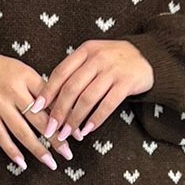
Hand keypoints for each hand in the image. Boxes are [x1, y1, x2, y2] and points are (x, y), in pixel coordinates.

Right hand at [0, 49, 70, 168]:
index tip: (77, 133)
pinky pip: (1, 136)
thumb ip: (39, 89)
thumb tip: (62, 111)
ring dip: (37, 149)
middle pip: (39, 118)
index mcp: (27, 76)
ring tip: (50, 162)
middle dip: (55, 138)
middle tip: (68, 153)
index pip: (51, 100)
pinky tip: (22, 162)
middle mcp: (13, 90)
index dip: (65, 117)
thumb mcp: (22, 71)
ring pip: (22, 131)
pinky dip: (12, 151)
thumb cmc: (0, 69)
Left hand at [31, 39, 154, 141]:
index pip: (60, 72)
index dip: (47, 92)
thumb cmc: (114, 60)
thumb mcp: (93, 57)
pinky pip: (107, 105)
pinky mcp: (127, 83)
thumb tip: (51, 99)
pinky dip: (95, 119)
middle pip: (72, 88)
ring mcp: (113, 70)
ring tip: (67, 134)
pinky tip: (87, 130)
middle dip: (59, 111)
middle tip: (51, 129)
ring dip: (75, 119)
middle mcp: (98, 59)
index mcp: (85, 51)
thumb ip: (75, 72)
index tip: (36, 109)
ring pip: (88, 99)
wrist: (148, 56)